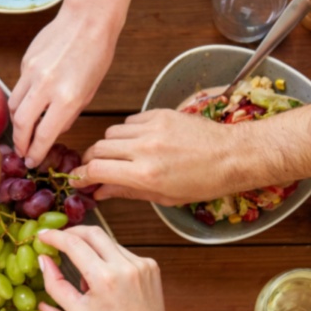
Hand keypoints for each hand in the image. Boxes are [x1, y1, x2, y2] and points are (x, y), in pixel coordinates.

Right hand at [9, 8, 118, 167]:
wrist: (87, 19)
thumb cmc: (96, 54)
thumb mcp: (90, 91)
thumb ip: (69, 113)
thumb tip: (53, 129)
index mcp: (67, 98)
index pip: (44, 135)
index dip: (36, 152)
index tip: (32, 162)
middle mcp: (45, 87)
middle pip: (20, 124)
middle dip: (19, 142)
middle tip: (22, 151)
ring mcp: (32, 73)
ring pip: (13, 106)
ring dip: (16, 122)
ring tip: (23, 130)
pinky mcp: (25, 62)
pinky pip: (18, 87)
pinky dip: (21, 98)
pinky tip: (31, 100)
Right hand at [37, 227, 174, 310]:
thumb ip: (56, 284)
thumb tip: (44, 259)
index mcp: (104, 278)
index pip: (74, 244)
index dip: (55, 236)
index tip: (43, 235)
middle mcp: (125, 265)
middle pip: (93, 232)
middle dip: (73, 232)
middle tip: (59, 240)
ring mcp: (141, 263)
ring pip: (108, 242)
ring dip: (92, 248)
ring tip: (86, 273)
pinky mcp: (150, 264)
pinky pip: (122, 252)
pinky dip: (109, 259)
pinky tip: (107, 280)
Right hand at [71, 110, 243, 205]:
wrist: (233, 155)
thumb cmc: (204, 182)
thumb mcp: (164, 196)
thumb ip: (127, 191)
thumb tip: (100, 192)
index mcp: (145, 174)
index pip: (97, 169)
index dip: (82, 176)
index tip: (77, 179)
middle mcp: (145, 148)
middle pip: (98, 149)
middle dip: (91, 160)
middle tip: (95, 169)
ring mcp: (152, 128)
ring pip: (111, 133)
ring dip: (109, 145)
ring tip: (120, 156)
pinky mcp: (160, 114)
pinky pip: (130, 121)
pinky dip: (127, 132)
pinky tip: (138, 141)